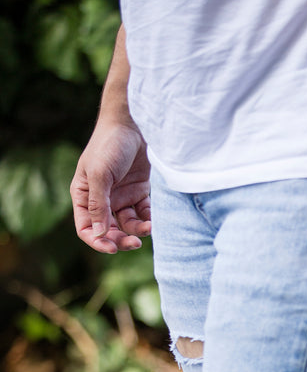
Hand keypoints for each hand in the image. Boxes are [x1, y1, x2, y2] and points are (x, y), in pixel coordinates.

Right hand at [71, 121, 150, 254]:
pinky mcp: (140, 192)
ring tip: (149, 228)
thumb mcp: (100, 174)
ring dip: (138, 231)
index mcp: (84, 195)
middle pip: (109, 231)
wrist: (134, 123)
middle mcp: (102, 199)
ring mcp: (122, 196)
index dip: (97, 241)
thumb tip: (99, 234)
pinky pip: (144, 214)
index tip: (112, 248)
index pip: (86, 227)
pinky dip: (149, 220)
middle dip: (120, 240)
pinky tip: (155, 220)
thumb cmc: (110, 145)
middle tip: (134, 243)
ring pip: (128, 226)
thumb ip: (99, 204)